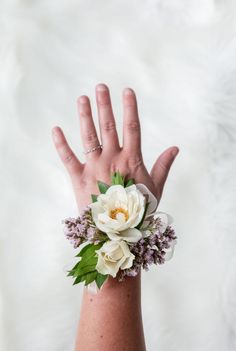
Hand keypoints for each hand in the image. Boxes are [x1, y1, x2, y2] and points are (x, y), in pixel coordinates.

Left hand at [52, 83, 178, 212]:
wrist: (118, 234)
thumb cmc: (139, 211)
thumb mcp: (155, 188)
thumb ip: (164, 166)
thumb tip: (175, 148)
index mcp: (131, 161)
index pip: (132, 127)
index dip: (130, 108)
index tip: (127, 90)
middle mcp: (112, 160)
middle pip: (108, 127)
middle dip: (105, 105)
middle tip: (100, 87)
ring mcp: (94, 168)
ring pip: (89, 137)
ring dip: (85, 116)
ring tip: (82, 98)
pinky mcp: (79, 179)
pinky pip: (68, 158)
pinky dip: (61, 144)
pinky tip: (55, 129)